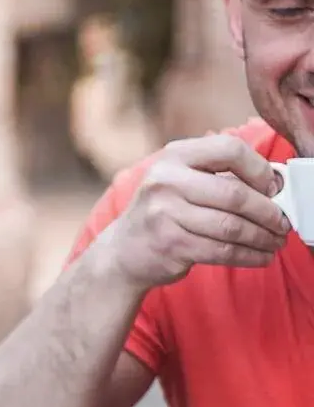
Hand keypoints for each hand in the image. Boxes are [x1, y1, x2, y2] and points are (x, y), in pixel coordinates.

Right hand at [93, 135, 287, 290]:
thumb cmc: (164, 214)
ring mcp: (165, 214)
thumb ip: (223, 178)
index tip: (273, 189)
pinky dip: (249, 256)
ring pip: (232, 227)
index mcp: (175, 157)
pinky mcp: (170, 244)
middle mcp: (166, 181)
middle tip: (283, 223)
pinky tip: (261, 256)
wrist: (123, 251)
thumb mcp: (183, 182)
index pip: (229, 150)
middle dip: (268, 212)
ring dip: (262, 237)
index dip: (259, 169)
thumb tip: (277, 185)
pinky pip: (222, 251)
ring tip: (276, 242)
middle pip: (235, 194)